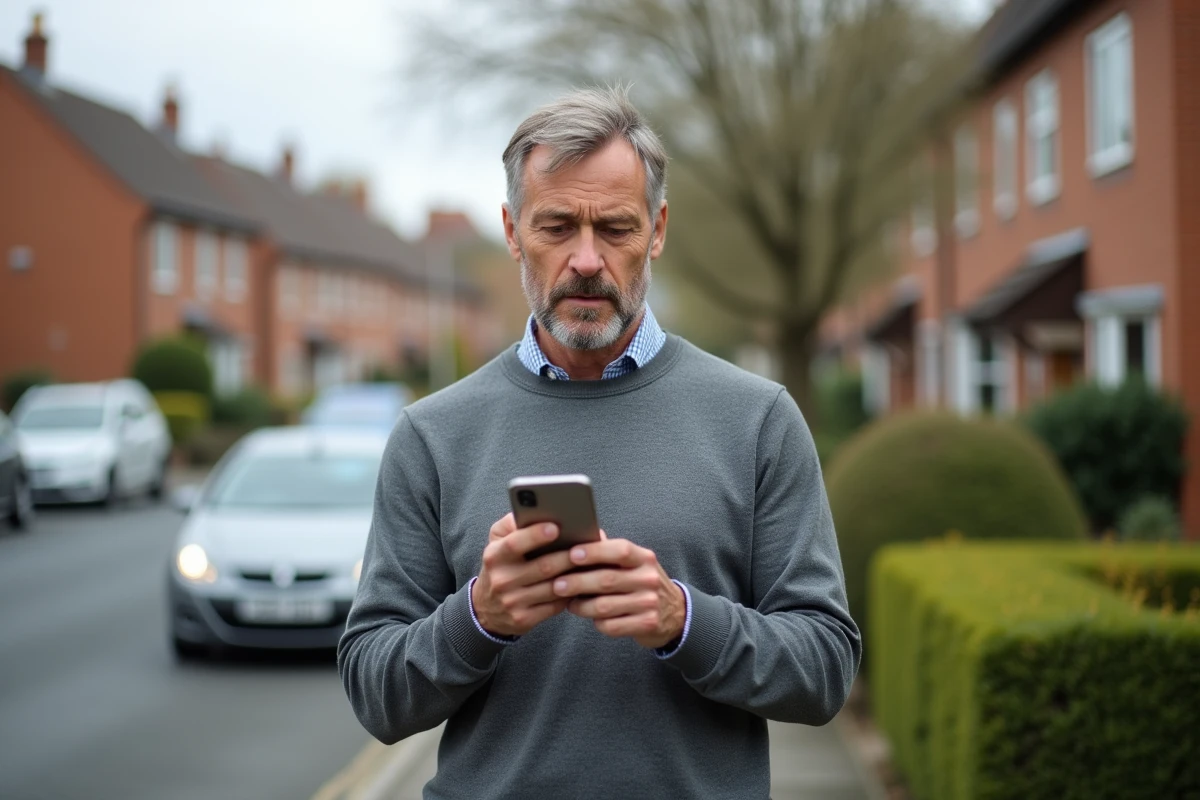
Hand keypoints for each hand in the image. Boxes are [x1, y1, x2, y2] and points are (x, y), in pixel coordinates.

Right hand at [471, 513, 576, 636]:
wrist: (486, 609)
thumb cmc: (501, 566)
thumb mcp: (497, 542)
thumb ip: (511, 523)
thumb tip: (534, 510)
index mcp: (495, 556)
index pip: (515, 543)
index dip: (535, 535)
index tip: (556, 526)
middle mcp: (502, 580)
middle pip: (543, 567)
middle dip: (569, 556)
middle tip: (588, 545)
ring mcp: (513, 602)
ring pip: (554, 588)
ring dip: (576, 575)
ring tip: (593, 563)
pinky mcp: (524, 619)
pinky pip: (555, 606)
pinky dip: (571, 594)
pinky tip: (583, 584)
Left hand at [551, 537, 685, 648]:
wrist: (675, 614)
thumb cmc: (642, 583)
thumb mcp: (634, 563)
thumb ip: (610, 550)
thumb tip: (586, 530)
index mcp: (644, 558)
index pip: (619, 550)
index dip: (594, 552)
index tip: (572, 555)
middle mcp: (649, 579)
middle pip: (606, 580)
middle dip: (577, 582)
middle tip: (557, 584)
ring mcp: (649, 603)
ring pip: (604, 606)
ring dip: (581, 606)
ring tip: (570, 603)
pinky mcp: (646, 624)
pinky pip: (611, 625)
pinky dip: (596, 622)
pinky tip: (590, 617)